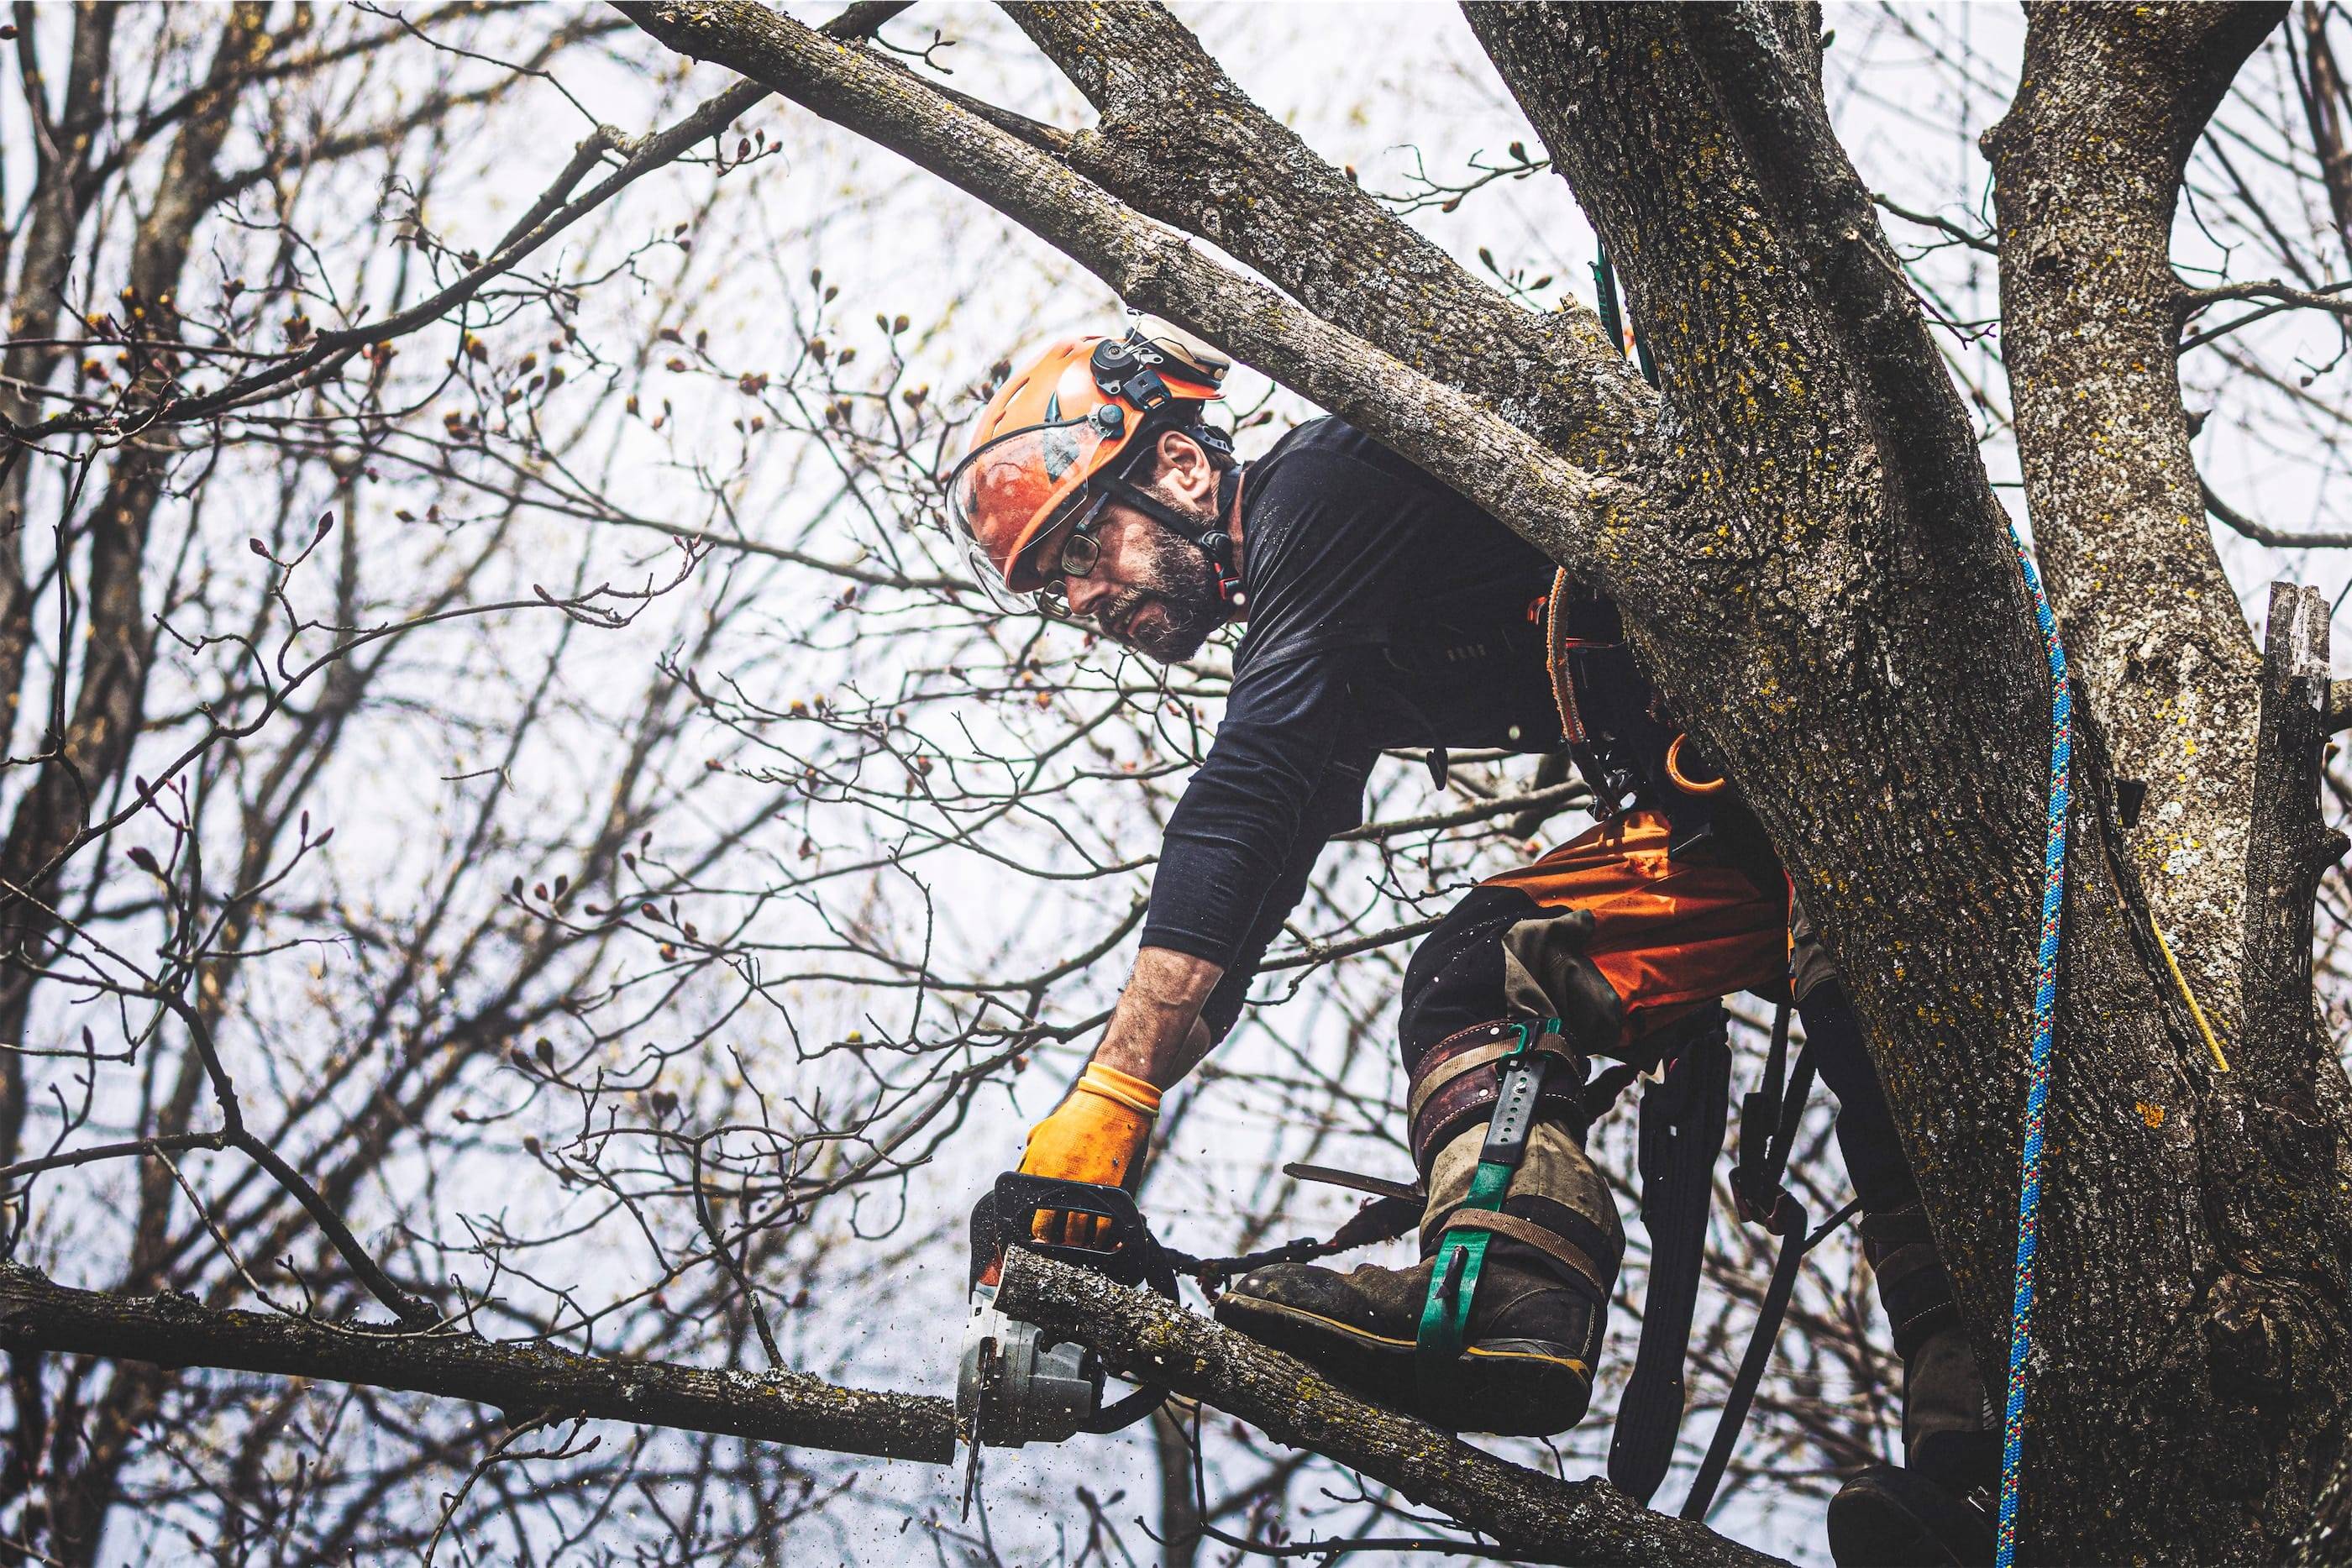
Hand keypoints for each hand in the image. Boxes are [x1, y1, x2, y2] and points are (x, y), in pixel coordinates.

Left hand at [1014, 1063, 1160, 1246]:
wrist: (1113, 1103)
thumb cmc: (1078, 1116)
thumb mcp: (1042, 1132)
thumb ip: (1030, 1158)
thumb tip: (1022, 1178)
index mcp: (1036, 1168)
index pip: (1026, 1214)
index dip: (1031, 1233)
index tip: (1037, 1238)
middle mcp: (1056, 1181)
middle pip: (1049, 1232)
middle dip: (1053, 1243)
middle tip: (1060, 1244)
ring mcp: (1083, 1188)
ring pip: (1076, 1235)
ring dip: (1078, 1243)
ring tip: (1081, 1244)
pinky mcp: (1108, 1190)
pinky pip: (1103, 1228)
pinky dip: (1102, 1239)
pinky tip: (1101, 1239)